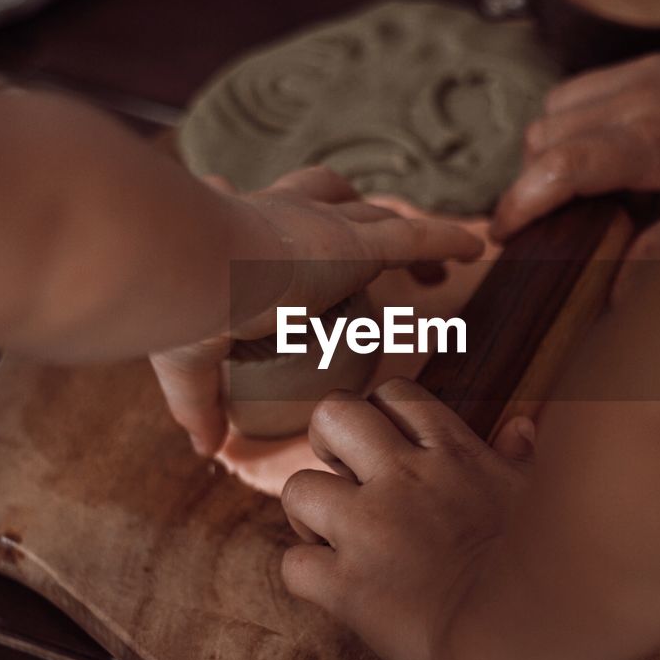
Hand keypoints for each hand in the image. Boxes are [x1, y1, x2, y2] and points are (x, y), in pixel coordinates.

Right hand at [151, 168, 482, 456]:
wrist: (194, 271)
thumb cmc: (184, 308)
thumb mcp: (187, 361)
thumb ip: (200, 404)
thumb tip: (205, 449)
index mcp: (251, 245)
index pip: (283, 226)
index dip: (299, 230)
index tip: (312, 262)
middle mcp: (292, 224)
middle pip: (341, 210)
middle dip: (368, 224)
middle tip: (394, 257)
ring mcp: (327, 230)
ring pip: (383, 221)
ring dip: (416, 240)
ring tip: (447, 267)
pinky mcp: (356, 242)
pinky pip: (415, 239)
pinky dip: (446, 241)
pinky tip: (475, 247)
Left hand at [280, 378, 534, 659]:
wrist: (530, 630)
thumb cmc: (549, 563)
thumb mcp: (537, 496)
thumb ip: (520, 457)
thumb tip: (521, 425)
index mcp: (450, 451)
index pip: (393, 393)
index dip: (380, 414)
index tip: (389, 447)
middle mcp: (400, 477)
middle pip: (331, 414)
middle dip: (326, 438)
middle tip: (343, 474)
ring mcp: (368, 529)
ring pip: (297, 487)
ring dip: (308, 511)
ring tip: (331, 536)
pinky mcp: (347, 586)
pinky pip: (293, 565)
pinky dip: (308, 576)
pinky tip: (336, 588)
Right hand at [491, 54, 659, 240]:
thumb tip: (614, 291)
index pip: (566, 164)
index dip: (523, 201)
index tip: (505, 233)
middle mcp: (644, 95)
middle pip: (545, 138)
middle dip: (534, 183)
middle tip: (546, 226)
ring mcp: (644, 74)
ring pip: (551, 112)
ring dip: (547, 152)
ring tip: (571, 192)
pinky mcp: (647, 66)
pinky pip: (575, 92)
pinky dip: (568, 126)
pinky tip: (593, 157)